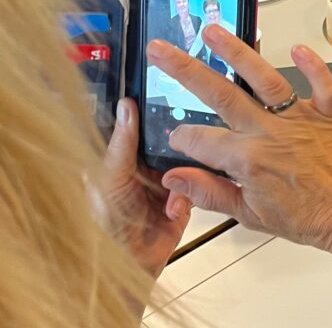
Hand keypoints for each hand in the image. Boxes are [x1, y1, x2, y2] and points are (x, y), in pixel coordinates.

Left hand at [100, 98, 191, 277]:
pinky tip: (176, 204)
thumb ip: (122, 143)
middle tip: (189, 134)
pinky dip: (191, 191)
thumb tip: (126, 107)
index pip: (142, 128)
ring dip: (186, 169)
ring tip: (178, 178)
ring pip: (188, 160)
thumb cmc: (105, 224)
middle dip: (180, 141)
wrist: (129, 264)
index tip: (173, 96)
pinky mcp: (184, 198)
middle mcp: (145, 168)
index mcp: (123, 158)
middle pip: (170, 141)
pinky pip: (198, 184)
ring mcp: (166, 183)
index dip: (155, 114)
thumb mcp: (110, 176)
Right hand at [150, 26, 331, 268]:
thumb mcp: (250, 215)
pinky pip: (321, 83)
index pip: (201, 140)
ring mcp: (299, 119)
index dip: (182, 136)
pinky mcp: (328, 112)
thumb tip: (173, 177)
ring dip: (237, 53)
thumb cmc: (307, 218)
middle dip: (186, 70)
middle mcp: (270, 133)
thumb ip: (209, 193)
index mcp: (248, 160)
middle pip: (221, 95)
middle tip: (162, 50)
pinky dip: (312, 65)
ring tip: (212, 32)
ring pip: (264, 79)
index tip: (174, 132)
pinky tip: (297, 46)